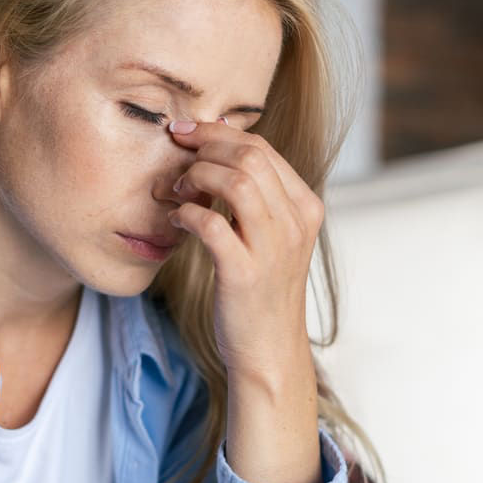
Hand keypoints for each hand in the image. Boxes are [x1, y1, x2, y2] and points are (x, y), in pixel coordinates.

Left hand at [166, 118, 323, 383]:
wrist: (269, 349)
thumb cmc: (262, 291)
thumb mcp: (273, 237)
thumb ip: (257, 198)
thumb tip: (219, 149)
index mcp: (305, 208)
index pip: (263, 149)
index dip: (219, 133)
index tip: (187, 132)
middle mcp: (295, 223)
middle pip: (251, 157)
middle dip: (206, 146)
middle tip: (177, 152)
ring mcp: (273, 248)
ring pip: (237, 182)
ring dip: (198, 176)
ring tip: (179, 188)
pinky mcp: (245, 273)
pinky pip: (212, 224)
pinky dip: (188, 214)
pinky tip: (177, 220)